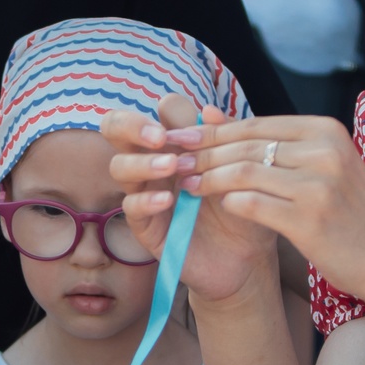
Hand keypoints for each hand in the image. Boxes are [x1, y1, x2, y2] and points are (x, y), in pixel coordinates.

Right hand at [105, 98, 283, 310]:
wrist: (248, 255)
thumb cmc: (244, 204)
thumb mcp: (243, 170)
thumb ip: (228, 139)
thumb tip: (208, 109)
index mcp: (179, 141)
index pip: (158, 111)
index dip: (171, 111)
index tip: (193, 125)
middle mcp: (154, 160)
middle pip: (117, 128)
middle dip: (130, 125)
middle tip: (159, 137)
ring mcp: (145, 192)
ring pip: (119, 166)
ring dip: (142, 163)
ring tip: (172, 168)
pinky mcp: (144, 225)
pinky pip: (130, 207)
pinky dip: (146, 200)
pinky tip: (168, 201)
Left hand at [131, 111, 364, 319]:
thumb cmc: (352, 214)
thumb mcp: (319, 167)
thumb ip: (267, 142)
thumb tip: (208, 112)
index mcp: (326, 131)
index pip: (254, 125)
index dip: (212, 132)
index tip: (180, 139)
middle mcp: (323, 151)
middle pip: (244, 145)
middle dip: (202, 152)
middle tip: (170, 160)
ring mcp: (318, 185)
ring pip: (242, 172)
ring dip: (207, 178)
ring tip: (183, 184)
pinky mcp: (308, 220)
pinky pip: (251, 204)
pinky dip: (227, 203)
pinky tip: (213, 208)